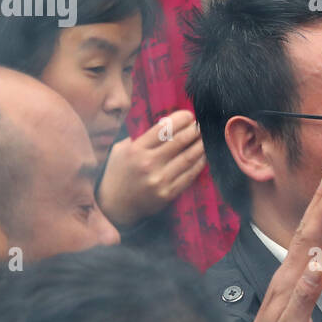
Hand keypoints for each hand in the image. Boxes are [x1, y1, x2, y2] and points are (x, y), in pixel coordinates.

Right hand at [97, 110, 205, 227]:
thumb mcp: (121, 149)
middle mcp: (148, 164)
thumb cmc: (118, 173)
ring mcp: (160, 180)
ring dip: (202, 145)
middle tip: (202, 125)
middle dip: (195, 130)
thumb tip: (166, 122)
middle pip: (180, 141)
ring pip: (189, 157)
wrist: (115, 206)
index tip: (190, 116)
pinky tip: (204, 155)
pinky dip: (200, 163)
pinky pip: (190, 175)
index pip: (164, 128)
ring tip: (206, 137)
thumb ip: (140, 136)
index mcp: (136, 149)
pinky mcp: (168, 194)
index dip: (181, 119)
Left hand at [243, 170, 321, 321]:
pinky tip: (319, 231)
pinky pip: (304, 250)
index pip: (309, 237)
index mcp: (288, 279)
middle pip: (304, 229)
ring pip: (303, 237)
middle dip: (320, 200)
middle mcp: (285, 273)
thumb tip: (319, 264)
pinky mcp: (289, 287)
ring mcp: (286, 279)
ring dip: (316, 212)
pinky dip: (315, 232)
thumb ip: (304, 298)